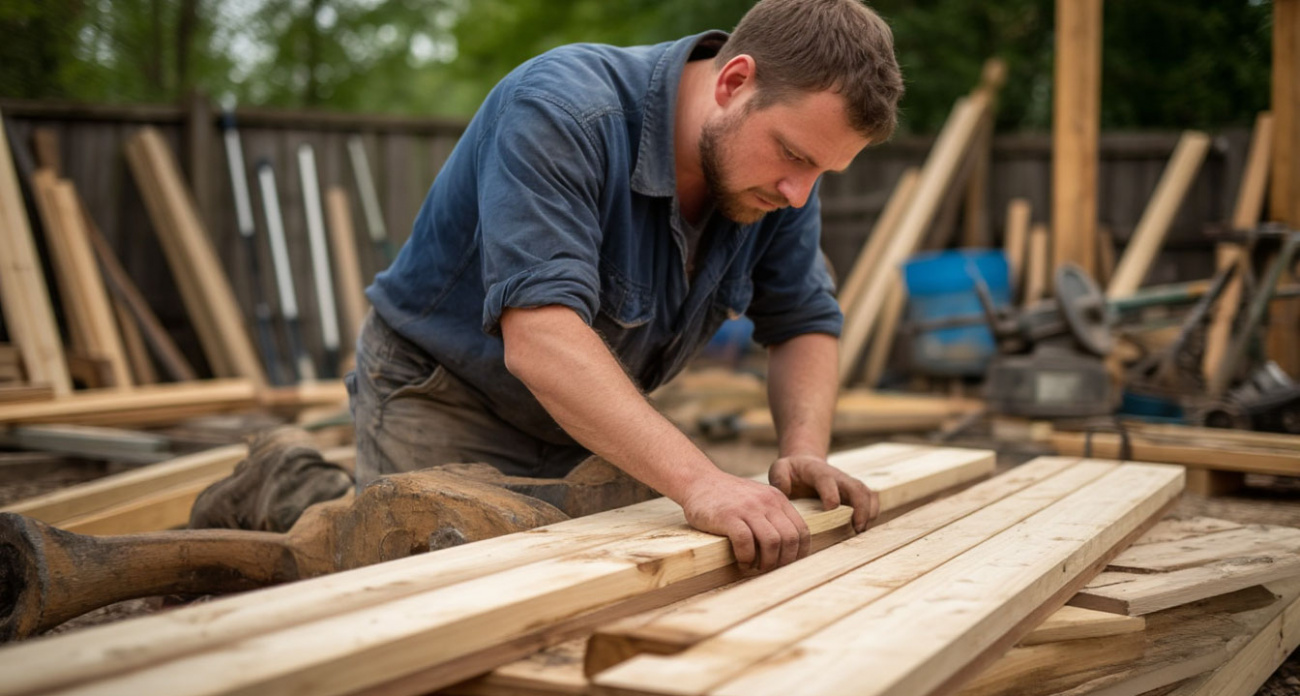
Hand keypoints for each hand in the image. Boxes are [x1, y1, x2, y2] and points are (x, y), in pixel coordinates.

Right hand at [678, 472, 809, 571]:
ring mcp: (748, 508)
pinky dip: (746, 558)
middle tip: (770, 570)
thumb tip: (787, 549)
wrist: (699, 481)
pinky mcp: (728, 516)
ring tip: (756, 568)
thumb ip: (773, 515)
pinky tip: (742, 562)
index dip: (799, 554)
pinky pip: (746, 542)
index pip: (802, 531)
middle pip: (790, 539)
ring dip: (766, 563)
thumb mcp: (758, 499)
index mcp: (777, 499)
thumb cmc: (728, 497)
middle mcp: (767, 502)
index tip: (788, 565)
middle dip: (784, 562)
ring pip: (772, 542)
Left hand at [769, 454, 879, 532]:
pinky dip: (872, 514)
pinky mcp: (855, 494)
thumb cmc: (792, 470)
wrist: (806, 464)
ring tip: (860, 532)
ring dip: (869, 513)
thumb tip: (784, 493)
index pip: (827, 480)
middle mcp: (838, 477)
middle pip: (856, 488)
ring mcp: (848, 486)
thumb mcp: (780, 468)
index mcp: (818, 471)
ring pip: (867, 495)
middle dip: (860, 507)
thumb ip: (779, 478)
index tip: (831, 509)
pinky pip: (871, 501)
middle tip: (857, 528)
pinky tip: (862, 530)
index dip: (831, 494)